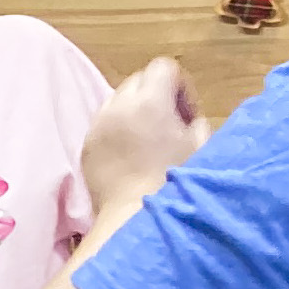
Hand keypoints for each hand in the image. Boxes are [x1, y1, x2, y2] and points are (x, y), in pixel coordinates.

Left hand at [83, 59, 208, 219]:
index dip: (181, 88)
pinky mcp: (86, 146)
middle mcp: (119, 105)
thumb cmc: (175, 184)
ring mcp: (98, 125)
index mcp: (151, 100)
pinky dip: (116, 132)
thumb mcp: (202, 148)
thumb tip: (188, 119)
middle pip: (139, 80)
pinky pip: (103, 125)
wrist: (135, 220)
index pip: (165, 67)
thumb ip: (197, 122)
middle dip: (156, 97)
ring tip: (146, 144)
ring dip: (133, 113)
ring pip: (117, 101)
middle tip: (168, 129)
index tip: (186, 116)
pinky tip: (128, 158)